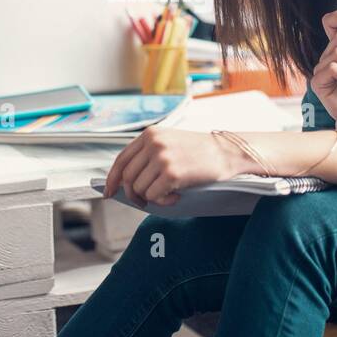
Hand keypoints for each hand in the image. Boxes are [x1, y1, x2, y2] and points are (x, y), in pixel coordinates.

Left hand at [103, 128, 246, 206]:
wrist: (227, 152)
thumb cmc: (200, 151)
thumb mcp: (170, 142)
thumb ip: (148, 154)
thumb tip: (126, 180)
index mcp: (150, 134)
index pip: (121, 159)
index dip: (112, 178)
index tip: (109, 192)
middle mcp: (153, 143)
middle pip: (127, 177)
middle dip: (132, 194)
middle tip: (142, 202)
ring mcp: (162, 158)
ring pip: (139, 189)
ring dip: (151, 198)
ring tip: (169, 194)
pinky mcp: (172, 173)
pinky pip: (154, 196)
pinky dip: (163, 201)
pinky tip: (177, 195)